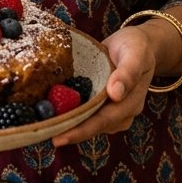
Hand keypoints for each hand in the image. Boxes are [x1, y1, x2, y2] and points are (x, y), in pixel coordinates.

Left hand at [49, 25, 156, 146]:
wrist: (138, 44)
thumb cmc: (136, 47)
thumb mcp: (136, 54)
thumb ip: (128, 72)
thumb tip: (115, 94)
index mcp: (131, 103)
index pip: (104, 121)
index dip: (81, 131)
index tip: (60, 138)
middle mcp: (121, 112)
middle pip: (93, 126)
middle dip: (68, 132)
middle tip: (42, 135)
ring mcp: (111, 109)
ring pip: (88, 121)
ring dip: (68, 124)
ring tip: (43, 126)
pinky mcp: (101, 103)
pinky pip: (85, 111)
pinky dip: (70, 112)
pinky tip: (52, 112)